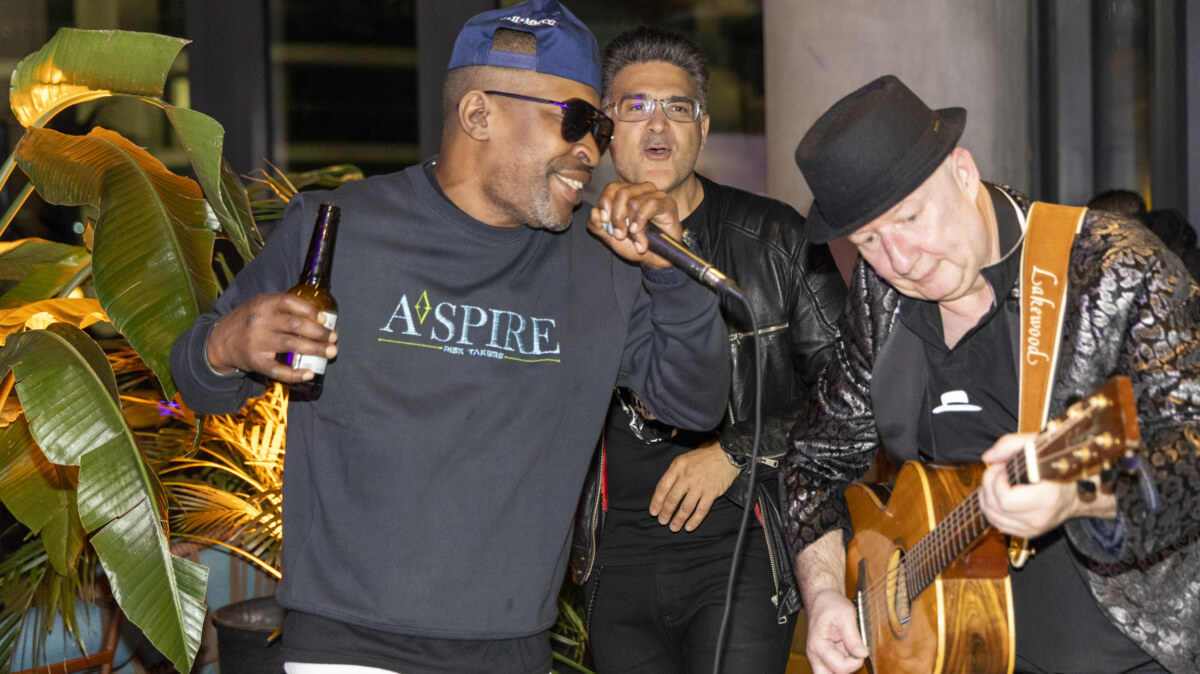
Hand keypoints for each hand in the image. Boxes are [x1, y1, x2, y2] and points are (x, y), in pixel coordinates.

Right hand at [206, 293, 337, 381]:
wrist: (220, 341)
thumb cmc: (250, 321)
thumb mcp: (262, 306)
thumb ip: (285, 308)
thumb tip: (320, 317)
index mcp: (264, 303)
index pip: (291, 302)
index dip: (311, 311)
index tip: (324, 319)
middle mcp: (260, 321)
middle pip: (296, 325)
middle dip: (319, 332)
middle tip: (333, 338)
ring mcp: (258, 342)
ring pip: (292, 345)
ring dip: (315, 349)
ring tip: (330, 352)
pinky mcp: (256, 361)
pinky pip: (279, 370)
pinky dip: (296, 374)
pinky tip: (310, 373)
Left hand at [588, 181, 681, 268]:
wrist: (655, 258)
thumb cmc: (635, 244)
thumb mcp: (611, 237)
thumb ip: (598, 226)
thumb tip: (593, 212)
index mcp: (627, 193)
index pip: (612, 187)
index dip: (605, 203)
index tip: (605, 221)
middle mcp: (641, 190)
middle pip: (622, 193)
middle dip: (617, 217)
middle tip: (619, 234)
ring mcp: (655, 194)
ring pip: (634, 201)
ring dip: (630, 225)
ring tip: (634, 239)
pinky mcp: (667, 203)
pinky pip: (650, 204)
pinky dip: (641, 220)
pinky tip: (639, 231)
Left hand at [649, 440, 738, 531]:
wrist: (727, 454)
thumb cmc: (704, 456)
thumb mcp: (684, 459)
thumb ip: (674, 473)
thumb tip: (664, 492)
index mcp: (677, 466)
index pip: (662, 487)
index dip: (656, 502)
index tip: (653, 511)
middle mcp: (687, 476)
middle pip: (672, 499)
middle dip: (665, 513)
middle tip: (662, 521)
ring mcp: (700, 485)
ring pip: (685, 507)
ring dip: (678, 520)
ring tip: (674, 527)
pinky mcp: (711, 493)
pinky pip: (701, 510)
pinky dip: (694, 521)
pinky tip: (689, 526)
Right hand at [804, 587, 868, 673]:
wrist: (822, 599)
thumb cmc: (830, 604)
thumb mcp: (846, 615)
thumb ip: (853, 636)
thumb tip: (863, 653)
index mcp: (818, 645)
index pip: (840, 668)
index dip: (855, 662)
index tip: (862, 651)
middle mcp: (815, 654)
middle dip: (845, 669)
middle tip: (854, 657)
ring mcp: (818, 657)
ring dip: (844, 667)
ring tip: (849, 651)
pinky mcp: (824, 657)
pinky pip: (833, 668)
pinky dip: (842, 664)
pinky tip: (848, 652)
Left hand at [978, 433, 1116, 537]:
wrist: (1081, 490)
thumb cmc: (1061, 466)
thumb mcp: (1038, 445)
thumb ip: (1009, 445)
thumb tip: (988, 458)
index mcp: (1046, 497)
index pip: (1005, 499)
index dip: (994, 480)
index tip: (1001, 466)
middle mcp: (1039, 517)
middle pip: (995, 508)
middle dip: (987, 485)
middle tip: (997, 471)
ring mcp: (1034, 527)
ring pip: (993, 518)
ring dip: (986, 497)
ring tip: (997, 482)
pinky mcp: (1029, 532)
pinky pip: (999, 525)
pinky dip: (992, 509)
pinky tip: (997, 495)